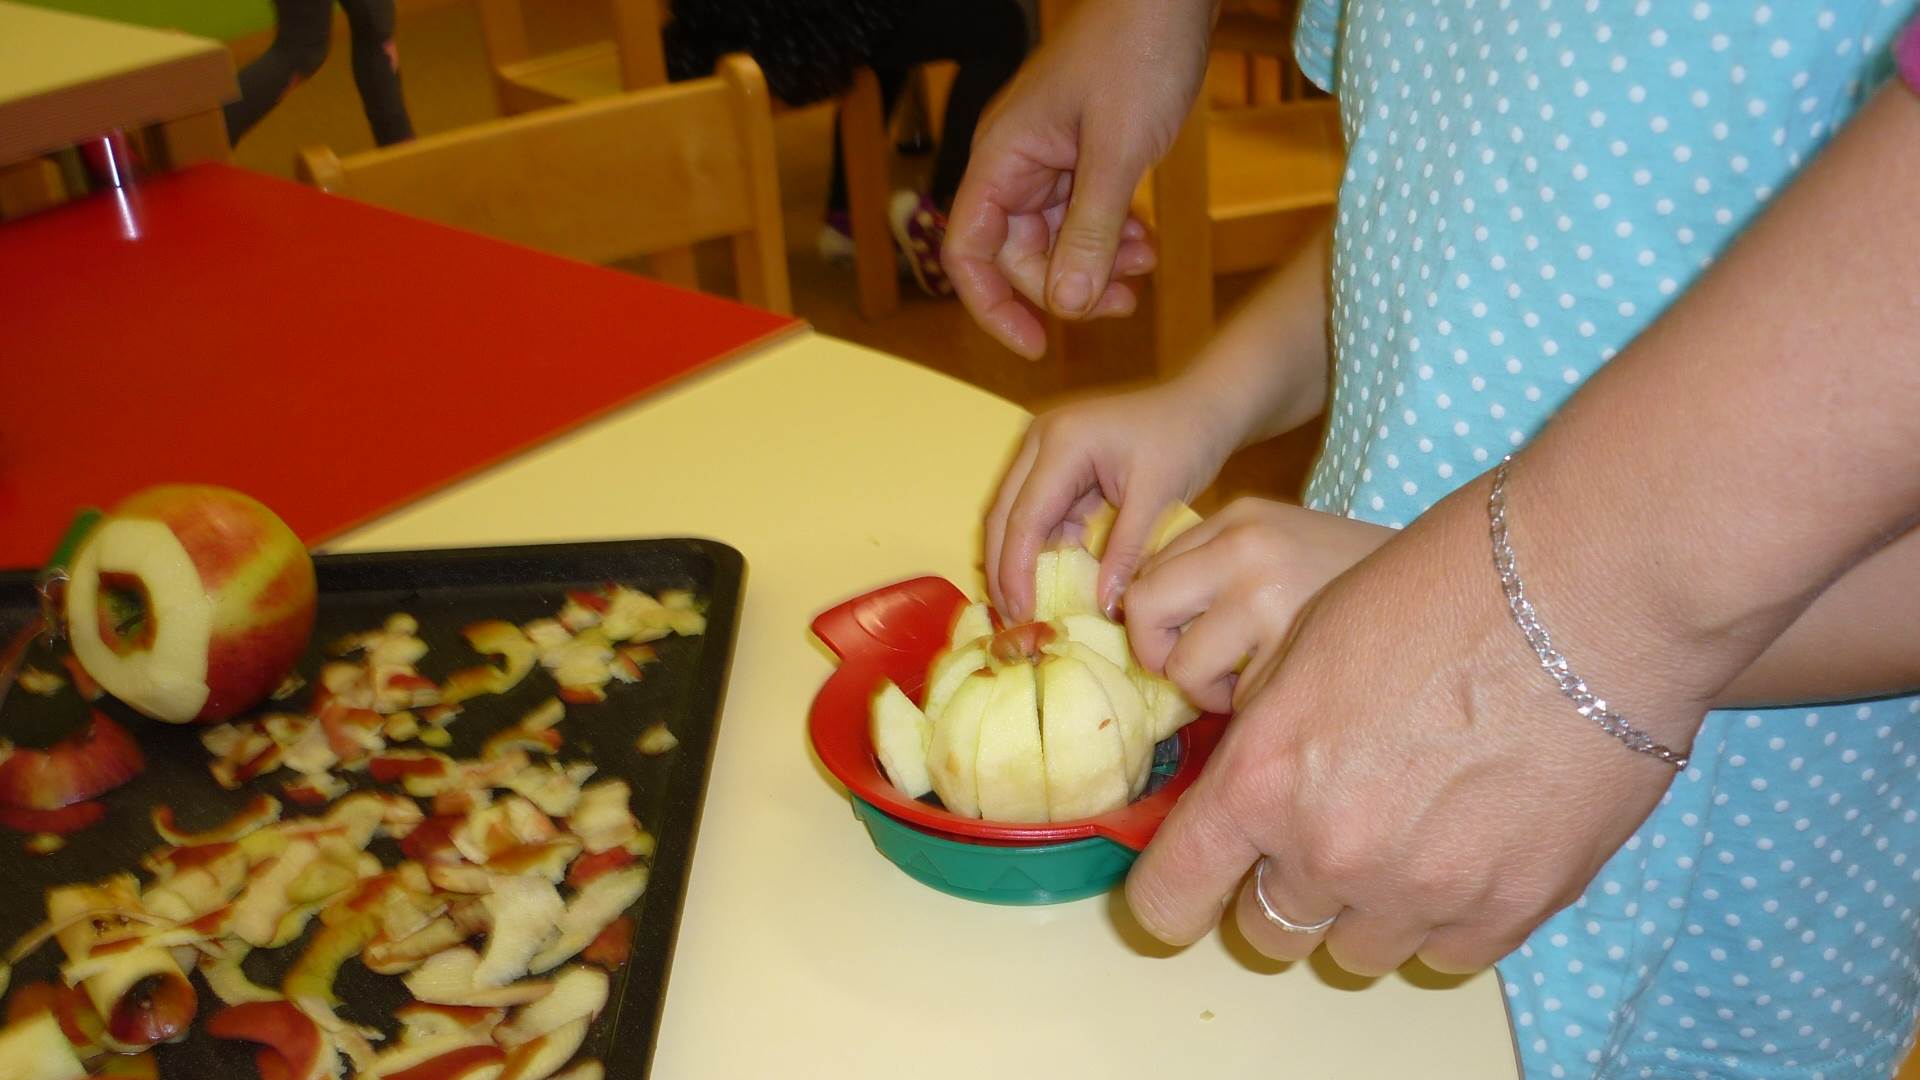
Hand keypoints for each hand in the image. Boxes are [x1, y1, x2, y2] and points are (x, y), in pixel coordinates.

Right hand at [943, 0, 1213, 357]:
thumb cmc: (1138, 51)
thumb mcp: (1117, 152)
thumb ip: (1089, 233)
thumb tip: (1066, 307)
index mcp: (1003, 157)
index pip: (970, 252)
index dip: (994, 306)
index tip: (1038, 344)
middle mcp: (1016, 162)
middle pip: (1018, 254)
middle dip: (1068, 285)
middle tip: (1125, 300)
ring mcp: (1049, 158)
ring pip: (1056, 239)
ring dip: (1098, 263)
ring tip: (1144, 264)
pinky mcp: (1083, 153)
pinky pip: (1083, 214)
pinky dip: (1112, 236)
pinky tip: (1145, 240)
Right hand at [985, 381, 1241, 622]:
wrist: (1203, 404)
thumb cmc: (1185, 440)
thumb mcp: (1158, 497)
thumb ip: (1126, 551)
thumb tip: (1104, 606)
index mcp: (1062, 443)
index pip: (1024, 516)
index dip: (1016, 569)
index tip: (1020, 612)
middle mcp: (1040, 441)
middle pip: (1004, 513)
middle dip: (1003, 567)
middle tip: (1011, 617)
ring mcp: (1044, 450)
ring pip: (1014, 513)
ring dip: (1016, 558)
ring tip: (1022, 605)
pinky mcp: (1056, 464)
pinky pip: (1038, 511)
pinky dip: (1040, 546)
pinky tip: (1045, 579)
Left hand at [1122, 498, 1391, 714]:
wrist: (1455, 586)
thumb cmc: (1357, 580)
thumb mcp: (1281, 544)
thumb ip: (1217, 568)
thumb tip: (1137, 620)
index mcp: (1239, 517)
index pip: (1147, 571)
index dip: (1153, 620)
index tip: (1176, 641)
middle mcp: (1244, 547)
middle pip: (1141, 609)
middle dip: (1157, 653)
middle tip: (1197, 670)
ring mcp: (1268, 596)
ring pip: (1182, 667)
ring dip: (1210, 691)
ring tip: (1256, 680)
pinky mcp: (1295, 651)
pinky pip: (1238, 703)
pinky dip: (1258, 709)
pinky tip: (1295, 688)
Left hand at [1124, 471, 1711, 976]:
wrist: (1585, 592)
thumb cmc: (1439, 591)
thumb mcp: (1306, 649)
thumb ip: (1268, 743)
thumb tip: (1257, 795)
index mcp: (1263, 779)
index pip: (1173, 894)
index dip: (1172, 898)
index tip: (1187, 893)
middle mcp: (1331, 851)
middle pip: (1268, 931)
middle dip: (1283, 890)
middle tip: (1327, 833)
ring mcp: (1423, 890)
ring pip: (1359, 951)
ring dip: (1368, 907)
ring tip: (1413, 830)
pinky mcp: (1511, 908)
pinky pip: (1447, 953)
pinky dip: (1446, 916)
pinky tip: (1470, 848)